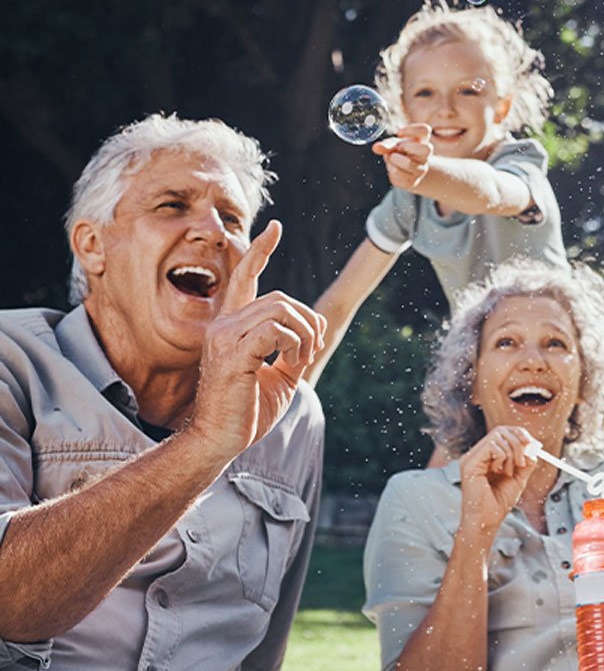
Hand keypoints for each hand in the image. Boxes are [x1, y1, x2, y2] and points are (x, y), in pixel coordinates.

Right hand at [189, 220, 326, 461]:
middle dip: (309, 321)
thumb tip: (316, 329)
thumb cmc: (246, 412)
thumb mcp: (280, 376)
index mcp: (232, 326)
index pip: (245, 277)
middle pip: (280, 298)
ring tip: (303, 358)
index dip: (260, 251)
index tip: (275, 228)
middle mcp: (224, 324)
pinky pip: (275, 329)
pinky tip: (294, 361)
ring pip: (280, 309)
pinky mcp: (232, 352)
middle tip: (312, 350)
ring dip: (305, 333)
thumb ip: (294, 350)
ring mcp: (224, 336)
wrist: (220, 442)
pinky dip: (295, 343)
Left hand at [372, 124, 432, 190]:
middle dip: (407, 146)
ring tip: (391, 158)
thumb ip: (386, 145)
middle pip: (427, 149)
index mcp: (422, 141)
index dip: (411, 130)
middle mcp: (425, 156)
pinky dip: (391, 169)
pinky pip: (399, 175)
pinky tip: (392, 167)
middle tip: (398, 147)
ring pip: (408, 163)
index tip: (399, 132)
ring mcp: (421, 169)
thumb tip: (376, 147)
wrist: (406, 172)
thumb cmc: (401, 153)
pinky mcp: (412, 181)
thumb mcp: (394, 145)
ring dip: (394, 159)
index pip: (425, 130)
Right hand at [458, 426, 537, 539]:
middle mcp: (477, 454)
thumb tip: (534, 448)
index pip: (503, 432)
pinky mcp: (469, 463)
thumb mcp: (518, 479)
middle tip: (523, 460)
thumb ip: (526, 462)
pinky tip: (498, 472)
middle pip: (501, 430)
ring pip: (498, 436)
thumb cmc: (498, 503)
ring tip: (508, 473)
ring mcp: (472, 457)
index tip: (532, 444)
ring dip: (511, 453)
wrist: (487, 521)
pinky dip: (502, 457)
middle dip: (519, 442)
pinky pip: (492, 446)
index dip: (519, 434)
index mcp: (487, 456)